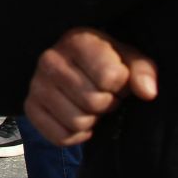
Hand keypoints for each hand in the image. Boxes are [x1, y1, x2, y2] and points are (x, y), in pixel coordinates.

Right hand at [25, 27, 157, 146]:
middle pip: (93, 102)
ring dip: (91, 120)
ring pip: (77, 122)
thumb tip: (147, 92)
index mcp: (76, 41)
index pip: (110, 77)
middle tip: (104, 95)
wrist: (73, 68)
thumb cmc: (106, 62)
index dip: (121, 85)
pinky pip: (60, 137)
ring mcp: (36, 84)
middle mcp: (50, 59)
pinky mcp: (30, 107)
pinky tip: (77, 118)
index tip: (116, 80)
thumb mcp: (129, 58)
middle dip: (106, 104)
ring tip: (90, 106)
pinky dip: (76, 136)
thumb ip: (143, 71)